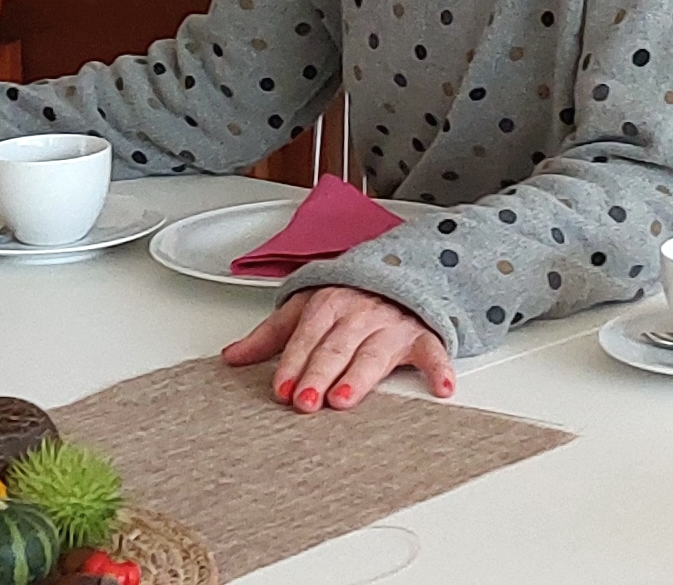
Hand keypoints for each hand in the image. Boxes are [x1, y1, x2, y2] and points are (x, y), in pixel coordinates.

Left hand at [222, 286, 453, 411]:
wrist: (400, 270)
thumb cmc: (347, 296)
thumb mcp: (304, 307)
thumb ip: (270, 335)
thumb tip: (232, 357)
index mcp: (326, 305)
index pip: (305, 337)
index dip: (292, 363)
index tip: (280, 389)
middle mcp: (358, 314)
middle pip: (335, 348)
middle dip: (318, 374)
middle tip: (305, 402)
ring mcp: (391, 325)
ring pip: (374, 353)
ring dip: (360, 376)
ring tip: (344, 399)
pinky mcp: (422, 335)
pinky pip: (433, 350)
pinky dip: (438, 366)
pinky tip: (440, 386)